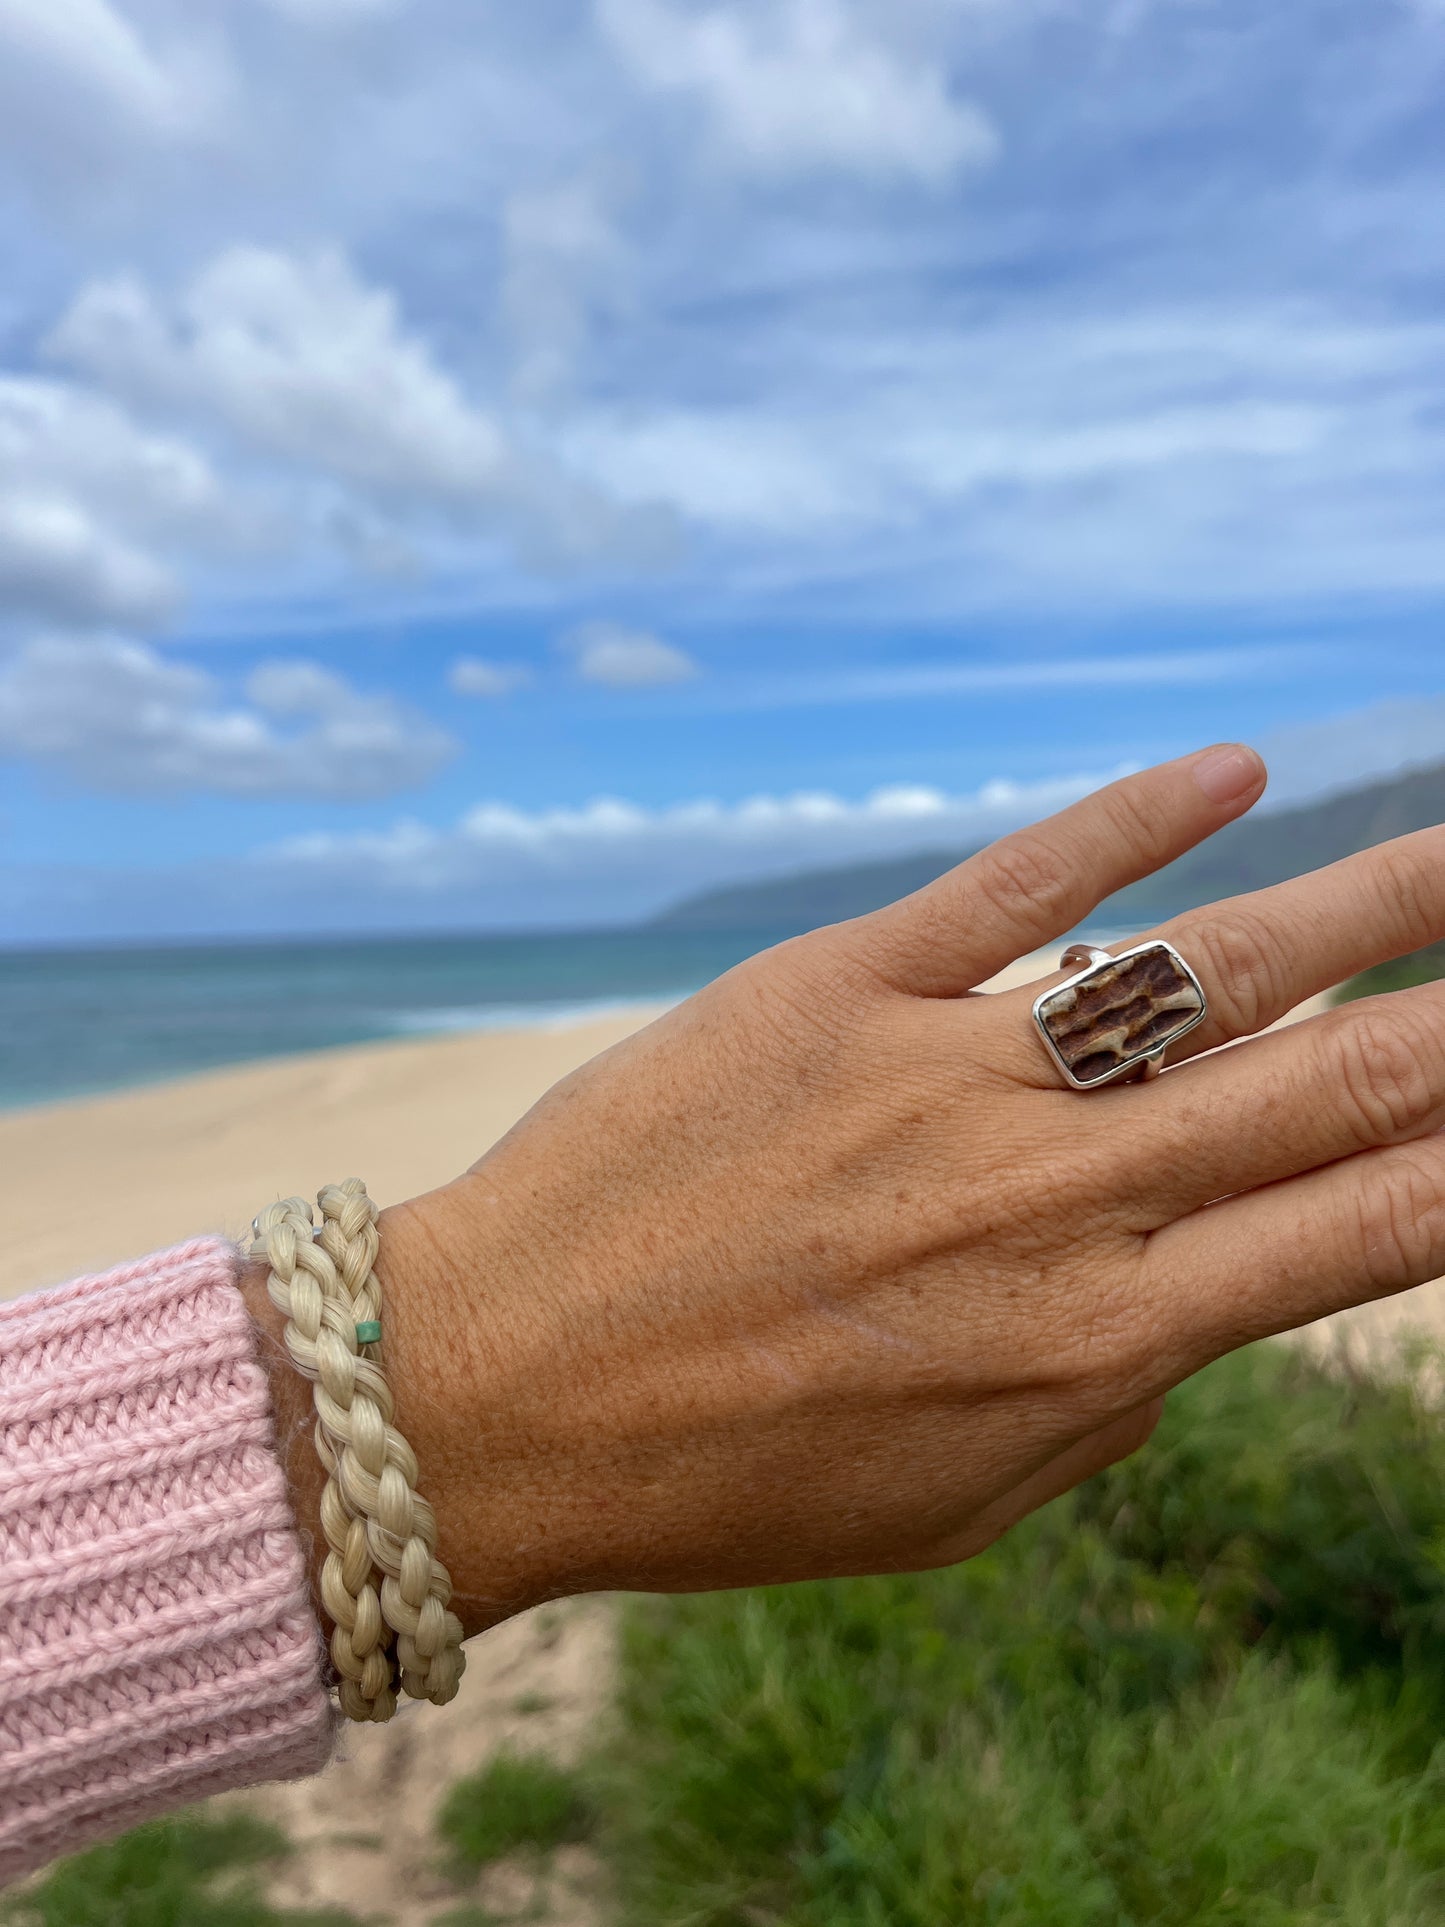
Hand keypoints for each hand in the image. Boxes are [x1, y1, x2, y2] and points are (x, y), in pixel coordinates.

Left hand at [360, 744, 1444, 1634]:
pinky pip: (1012, 888)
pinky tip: (1233, 769)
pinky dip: (1129, 822)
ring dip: (1364, 898)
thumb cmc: (733, 1473)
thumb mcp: (953, 1502)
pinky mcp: (833, 991)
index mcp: (1091, 1349)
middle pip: (1320, 1084)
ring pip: (1200, 970)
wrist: (496, 1394)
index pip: (1358, 1233)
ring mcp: (940, 1082)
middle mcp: (1044, 1207)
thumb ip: (1109, 1405)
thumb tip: (1206, 1305)